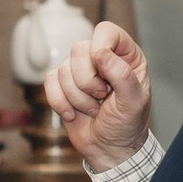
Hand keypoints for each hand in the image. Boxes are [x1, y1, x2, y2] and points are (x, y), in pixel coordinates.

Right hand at [43, 21, 153, 172]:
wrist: (109, 150)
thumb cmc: (127, 126)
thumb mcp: (134, 102)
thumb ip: (122, 75)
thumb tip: (100, 54)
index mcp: (126, 56)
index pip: (106, 31)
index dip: (99, 46)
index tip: (102, 69)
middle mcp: (102, 59)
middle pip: (79, 49)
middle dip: (86, 81)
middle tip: (101, 97)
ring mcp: (80, 71)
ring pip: (62, 69)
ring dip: (76, 97)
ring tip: (92, 109)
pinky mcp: (62, 85)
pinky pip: (49, 82)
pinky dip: (59, 102)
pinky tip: (73, 114)